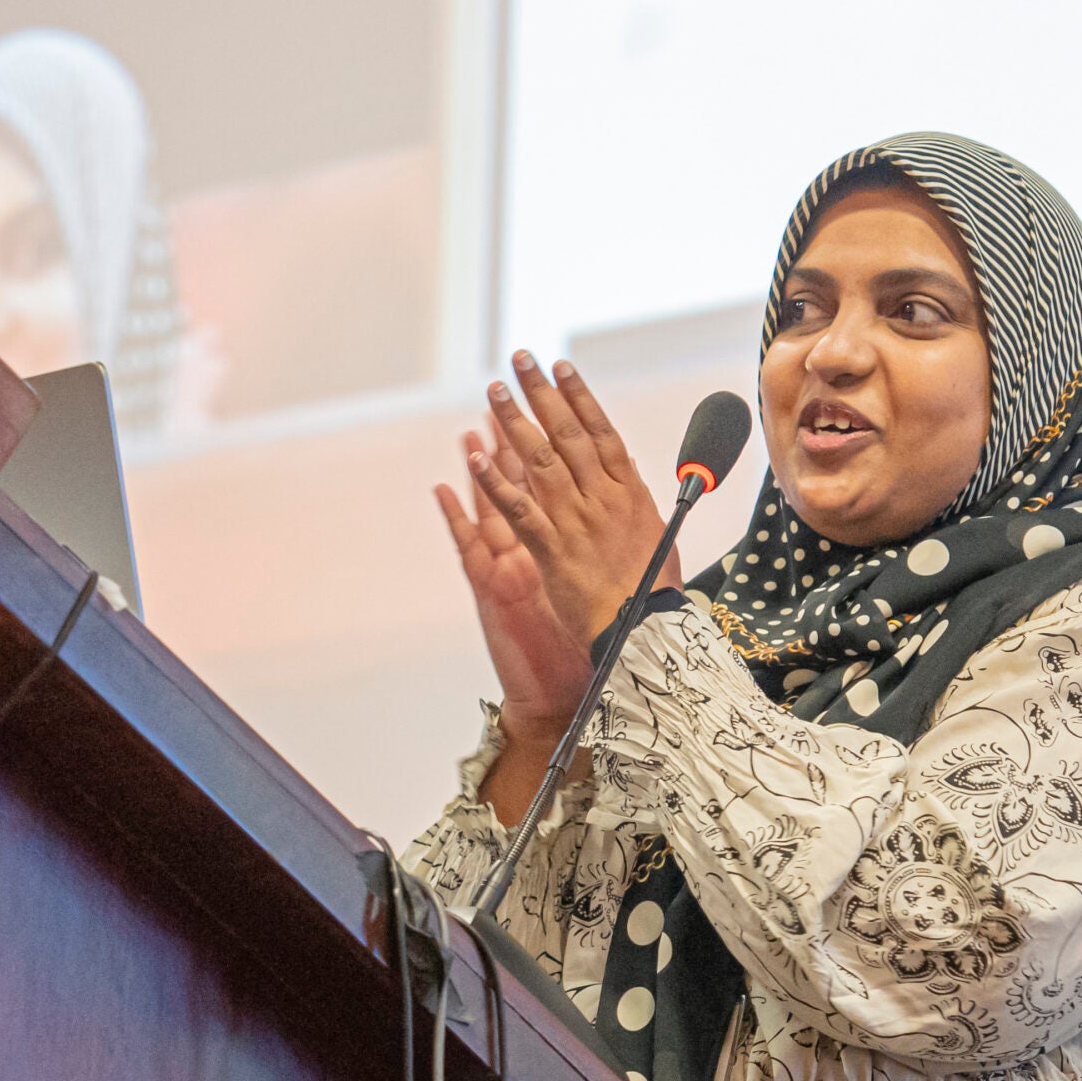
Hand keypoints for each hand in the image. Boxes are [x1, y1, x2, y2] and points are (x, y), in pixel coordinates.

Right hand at [434, 416, 590, 729]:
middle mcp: (530, 546)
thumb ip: (611, 537)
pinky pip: (471, 548)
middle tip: (507, 390)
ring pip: (492, 505)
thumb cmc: (588, 636)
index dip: (555, 436)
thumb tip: (635, 495)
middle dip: (516, 432)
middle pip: (520, 480)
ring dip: (483, 464)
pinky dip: (458, 517)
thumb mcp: (605, 579)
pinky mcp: (491, 590)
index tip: (555, 395)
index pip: (556, 477)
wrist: (568, 691)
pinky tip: (446, 489)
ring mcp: (507, 565)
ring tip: (473, 426)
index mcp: (559, 538)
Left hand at [470, 352, 680, 646]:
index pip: (600, 430)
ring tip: (495, 391)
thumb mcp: (657, 531)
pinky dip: (497, 483)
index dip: (578, 395)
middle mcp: (601, 499)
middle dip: (541, 393)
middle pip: (567, 434)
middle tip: (519, 359)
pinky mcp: (552, 550)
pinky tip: (477, 458)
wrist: (644, 631)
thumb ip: (634, 493)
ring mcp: (576, 523)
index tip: (560, 366)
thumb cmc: (651, 587)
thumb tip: (623, 460)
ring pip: (541, 461)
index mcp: (628, 492)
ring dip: (515, 423)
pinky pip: (520, 510)